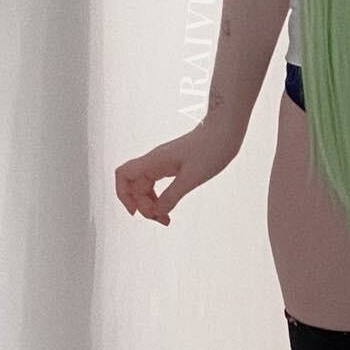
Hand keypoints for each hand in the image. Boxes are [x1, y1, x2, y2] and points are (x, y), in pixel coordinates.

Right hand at [114, 117, 241, 225]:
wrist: (226, 130)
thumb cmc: (211, 149)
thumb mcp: (192, 178)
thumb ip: (172, 196)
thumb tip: (157, 211)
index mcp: (154, 160)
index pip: (123, 175)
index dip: (123, 195)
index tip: (136, 212)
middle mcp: (155, 160)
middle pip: (135, 186)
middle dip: (143, 206)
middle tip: (162, 220)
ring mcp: (164, 162)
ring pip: (146, 186)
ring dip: (152, 204)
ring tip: (166, 219)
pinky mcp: (174, 165)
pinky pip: (158, 184)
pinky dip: (161, 198)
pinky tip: (170, 207)